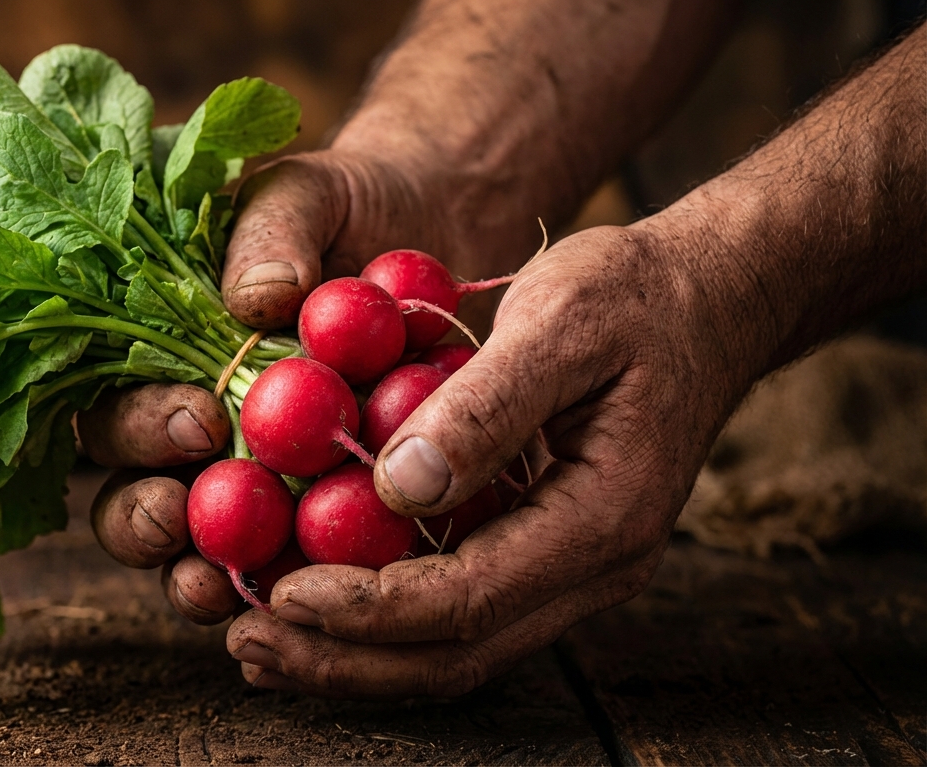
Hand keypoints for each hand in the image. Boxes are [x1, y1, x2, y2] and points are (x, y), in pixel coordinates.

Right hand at [81, 146, 529, 623]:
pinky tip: (310, 592)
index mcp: (160, 361)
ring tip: (216, 585)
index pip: (115, 411)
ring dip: (195, 576)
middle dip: (145, 516)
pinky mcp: (320, 514)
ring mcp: (251, 483)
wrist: (433, 227)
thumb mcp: (304, 193)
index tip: (198, 418)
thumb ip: (272, 231)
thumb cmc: (343, 206)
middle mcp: (189, 434)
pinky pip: (292, 567)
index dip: (141, 427)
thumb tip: (258, 298)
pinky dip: (293, 585)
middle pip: (132, 497)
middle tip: (180, 514)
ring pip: (196, 552)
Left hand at [226, 223, 751, 696]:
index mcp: (601, 521)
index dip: (366, 607)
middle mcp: (590, 569)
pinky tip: (316, 606)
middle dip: (343, 658)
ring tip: (261, 644)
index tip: (281, 588)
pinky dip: (380, 620)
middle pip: (452, 654)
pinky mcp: (544, 551)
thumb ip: (485, 407)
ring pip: (452, 649)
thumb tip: (397, 487)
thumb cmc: (636, 295)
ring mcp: (570, 570)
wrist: (707, 299)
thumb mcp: (561, 320)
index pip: (466, 600)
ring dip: (353, 656)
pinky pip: (457, 610)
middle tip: (247, 643)